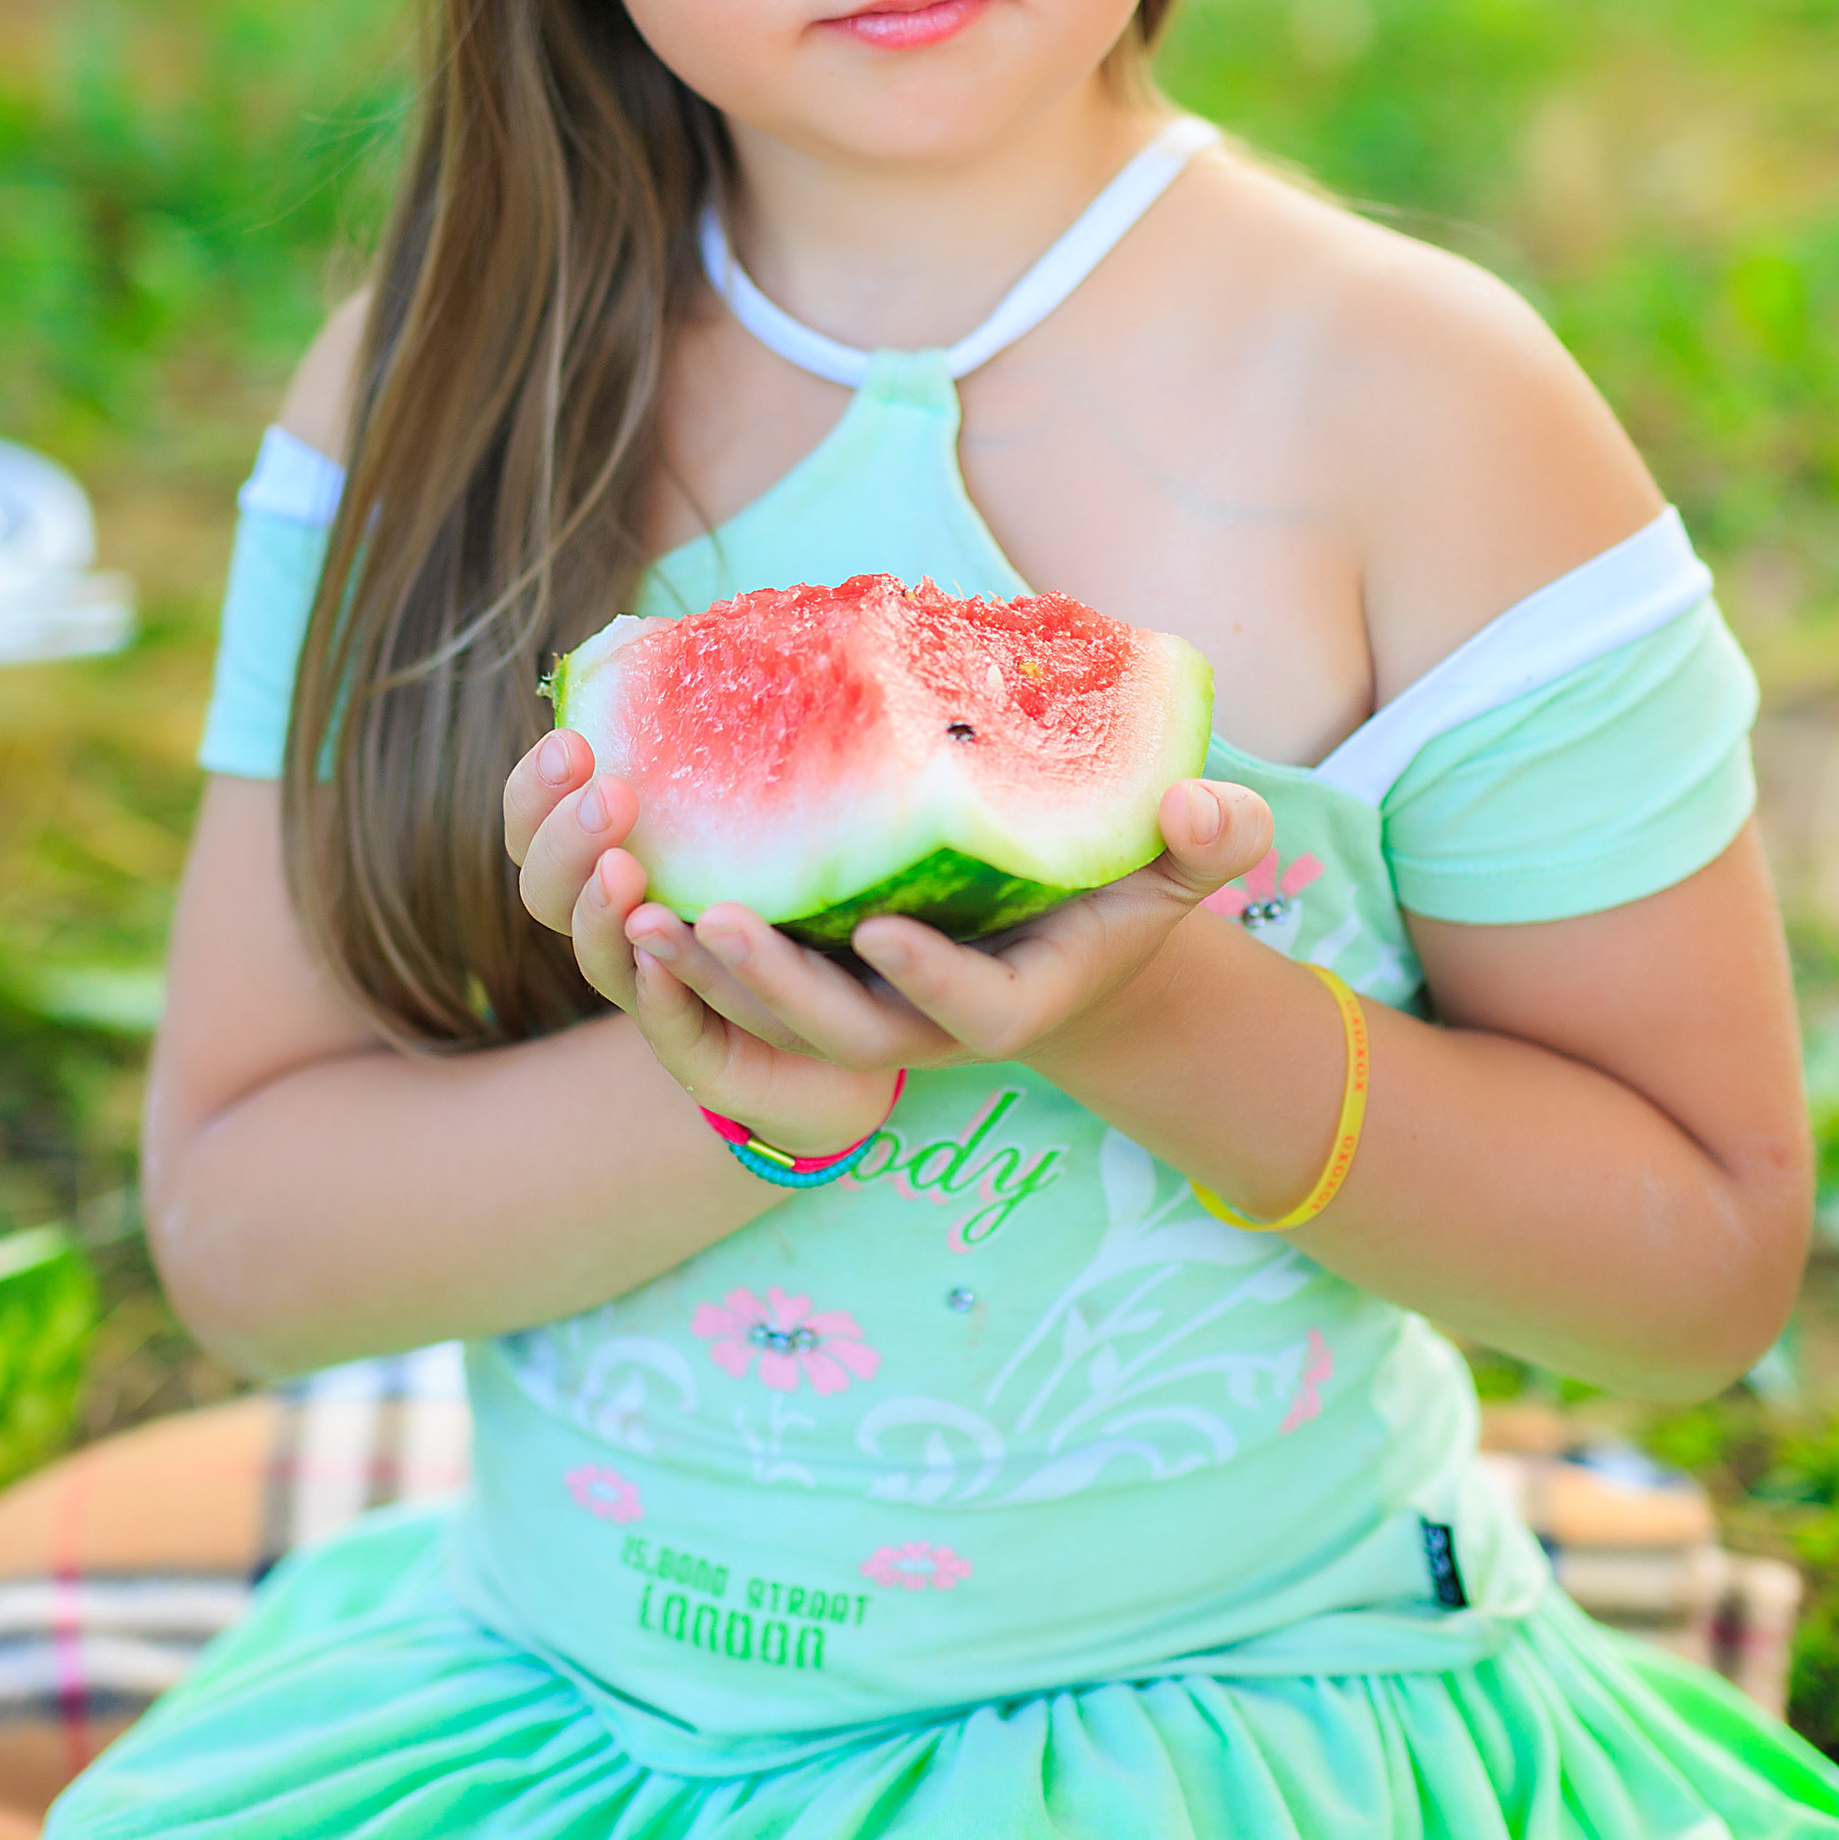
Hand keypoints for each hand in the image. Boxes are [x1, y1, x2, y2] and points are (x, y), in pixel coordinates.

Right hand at [503, 727, 902, 1156]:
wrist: (872, 1007)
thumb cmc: (806, 882)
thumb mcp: (768, 798)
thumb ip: (734, 732)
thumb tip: (726, 623)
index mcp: (615, 859)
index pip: (532, 826)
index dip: (533, 791)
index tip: (572, 742)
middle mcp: (619, 927)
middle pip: (540, 893)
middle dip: (562, 841)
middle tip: (612, 797)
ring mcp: (656, 993)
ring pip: (600, 962)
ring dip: (599, 915)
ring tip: (628, 874)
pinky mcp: (710, 1054)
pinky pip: (669, 1029)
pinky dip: (659, 991)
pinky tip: (668, 955)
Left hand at [612, 773, 1277, 1092]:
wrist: (1051, 935)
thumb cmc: (1113, 892)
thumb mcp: (1171, 869)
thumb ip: (1208, 842)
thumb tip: (1211, 806)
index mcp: (1011, 1002)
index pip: (973, 1010)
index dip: (931, 980)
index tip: (888, 930)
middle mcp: (921, 1024)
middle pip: (843, 1033)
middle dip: (777, 987)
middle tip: (716, 920)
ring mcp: (857, 1010)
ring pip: (766, 1025)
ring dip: (700, 979)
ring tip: (645, 916)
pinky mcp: (804, 982)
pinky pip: (728, 993)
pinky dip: (678, 961)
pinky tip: (627, 894)